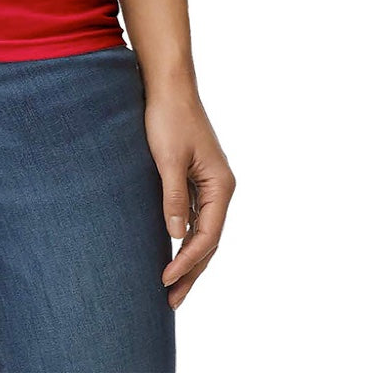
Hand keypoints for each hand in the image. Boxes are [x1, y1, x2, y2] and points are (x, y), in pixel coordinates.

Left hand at [143, 84, 235, 310]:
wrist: (168, 84)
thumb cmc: (168, 116)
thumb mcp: (167, 158)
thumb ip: (173, 197)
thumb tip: (174, 235)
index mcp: (221, 185)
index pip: (207, 236)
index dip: (187, 261)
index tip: (165, 279)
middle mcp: (220, 187)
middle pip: (209, 240)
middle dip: (191, 271)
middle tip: (171, 300)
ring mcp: (210, 183)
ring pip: (203, 231)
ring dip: (189, 258)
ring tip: (172, 286)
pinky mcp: (196, 177)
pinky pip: (195, 217)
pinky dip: (185, 237)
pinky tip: (172, 250)